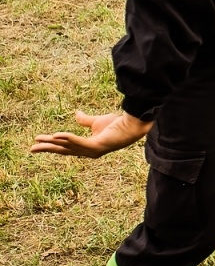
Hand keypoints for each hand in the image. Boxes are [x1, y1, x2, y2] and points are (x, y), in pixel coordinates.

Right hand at [31, 110, 151, 157]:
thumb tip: (76, 114)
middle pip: (64, 150)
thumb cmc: (117, 124)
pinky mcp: (98, 147)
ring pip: (68, 147)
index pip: (66, 147)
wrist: (132, 123)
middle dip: (48, 148)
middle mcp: (88, 152)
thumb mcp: (96, 122)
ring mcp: (93, 151)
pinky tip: (57, 135)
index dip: (52, 144)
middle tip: (32, 148)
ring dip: (54, 143)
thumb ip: (85, 120)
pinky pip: (80, 143)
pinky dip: (68, 139)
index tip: (38, 140)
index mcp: (87, 147)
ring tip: (41, 139)